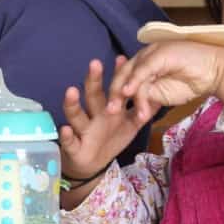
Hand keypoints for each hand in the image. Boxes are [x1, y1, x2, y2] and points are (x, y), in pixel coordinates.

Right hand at [58, 57, 151, 202]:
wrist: (93, 164)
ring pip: (76, 114)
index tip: (122, 59)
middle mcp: (93, 115)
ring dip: (72, 103)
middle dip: (94, 80)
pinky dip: (67, 136)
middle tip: (95, 63)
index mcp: (107, 108)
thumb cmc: (111, 138)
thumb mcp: (129, 125)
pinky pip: (69, 141)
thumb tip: (158, 93)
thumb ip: (140, 110)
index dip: (117, 75)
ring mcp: (82, 129)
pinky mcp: (74, 147)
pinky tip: (65, 129)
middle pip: (93, 95)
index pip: (112, 88)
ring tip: (71, 90)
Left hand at [117, 41, 223, 120]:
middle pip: (123, 75)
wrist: (215, 70)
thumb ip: (150, 97)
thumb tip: (137, 108)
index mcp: (144, 66)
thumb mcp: (165, 94)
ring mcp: (151, 55)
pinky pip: (143, 70)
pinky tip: (129, 94)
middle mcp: (144, 59)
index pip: (124, 79)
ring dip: (125, 95)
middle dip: (114, 94)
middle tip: (109, 112)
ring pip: (130, 74)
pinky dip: (135, 82)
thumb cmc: (193, 81)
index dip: (116, 94)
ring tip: (120, 112)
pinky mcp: (159, 54)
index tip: (111, 113)